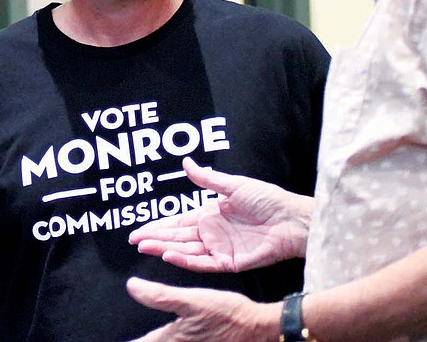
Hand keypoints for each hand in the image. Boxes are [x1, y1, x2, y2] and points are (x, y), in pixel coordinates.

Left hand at [124, 278, 276, 341]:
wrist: (258, 329)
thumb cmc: (227, 313)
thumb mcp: (192, 299)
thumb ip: (160, 295)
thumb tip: (131, 286)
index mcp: (171, 339)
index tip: (111, 340)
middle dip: (139, 341)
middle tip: (126, 338)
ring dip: (149, 341)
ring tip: (138, 338)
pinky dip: (166, 340)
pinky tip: (165, 336)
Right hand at [127, 157, 310, 271]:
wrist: (291, 219)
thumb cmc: (267, 199)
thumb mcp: (234, 184)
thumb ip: (207, 178)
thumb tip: (187, 162)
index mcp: (209, 214)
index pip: (177, 222)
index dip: (158, 226)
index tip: (138, 231)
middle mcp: (211, 233)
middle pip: (177, 238)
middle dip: (155, 239)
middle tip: (135, 241)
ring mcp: (219, 249)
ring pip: (186, 251)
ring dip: (165, 249)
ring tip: (146, 247)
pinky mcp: (230, 262)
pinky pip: (204, 263)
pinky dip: (186, 261)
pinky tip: (171, 256)